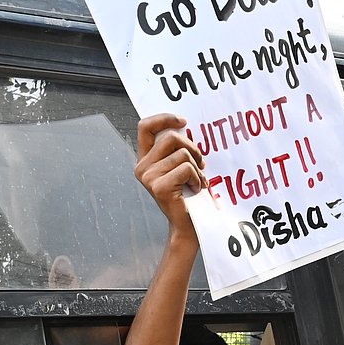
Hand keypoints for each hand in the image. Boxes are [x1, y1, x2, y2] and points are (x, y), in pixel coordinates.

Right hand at [134, 113, 205, 236]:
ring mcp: (149, 177)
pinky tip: (196, 189)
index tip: (183, 122)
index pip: (145, 127)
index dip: (164, 119)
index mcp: (145, 160)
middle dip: (192, 148)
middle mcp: (142, 167)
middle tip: (201, 163)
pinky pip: (187, 169)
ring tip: (198, 181)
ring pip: (182, 154)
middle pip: (171, 138)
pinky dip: (198, 178)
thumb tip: (186, 127)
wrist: (188, 225)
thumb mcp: (180, 167)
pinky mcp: (160, 187)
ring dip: (197, 167)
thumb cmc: (188, 196)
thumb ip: (176, 149)